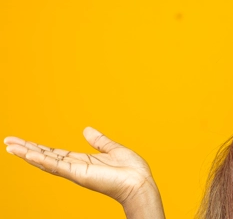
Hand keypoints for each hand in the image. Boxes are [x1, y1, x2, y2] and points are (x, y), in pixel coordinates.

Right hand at [4, 127, 164, 218]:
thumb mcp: (112, 149)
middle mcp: (75, 167)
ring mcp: (75, 172)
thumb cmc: (131, 170)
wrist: (140, 182)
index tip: (24, 142)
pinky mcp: (79, 174)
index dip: (39, 148)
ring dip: (28, 153)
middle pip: (46, 156)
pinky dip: (41, 160)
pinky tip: (28, 154)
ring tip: (10, 146)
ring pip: (46, 161)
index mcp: (82, 161)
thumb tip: (87, 129)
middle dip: (27, 149)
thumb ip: (99, 141)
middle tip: (8, 141)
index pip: (55, 153)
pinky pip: (57, 166)